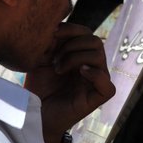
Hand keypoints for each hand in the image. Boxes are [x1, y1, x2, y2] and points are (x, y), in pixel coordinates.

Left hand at [25, 23, 114, 142]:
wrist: (35, 115)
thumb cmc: (39, 88)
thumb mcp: (40, 60)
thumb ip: (49, 43)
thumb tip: (54, 26)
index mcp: (80, 55)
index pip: (85, 32)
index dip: (70, 29)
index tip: (50, 35)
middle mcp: (91, 66)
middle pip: (95, 41)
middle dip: (72, 44)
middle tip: (53, 58)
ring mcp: (96, 81)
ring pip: (99, 56)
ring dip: (76, 57)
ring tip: (58, 68)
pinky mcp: (97, 98)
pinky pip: (107, 84)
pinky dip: (94, 74)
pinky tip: (79, 73)